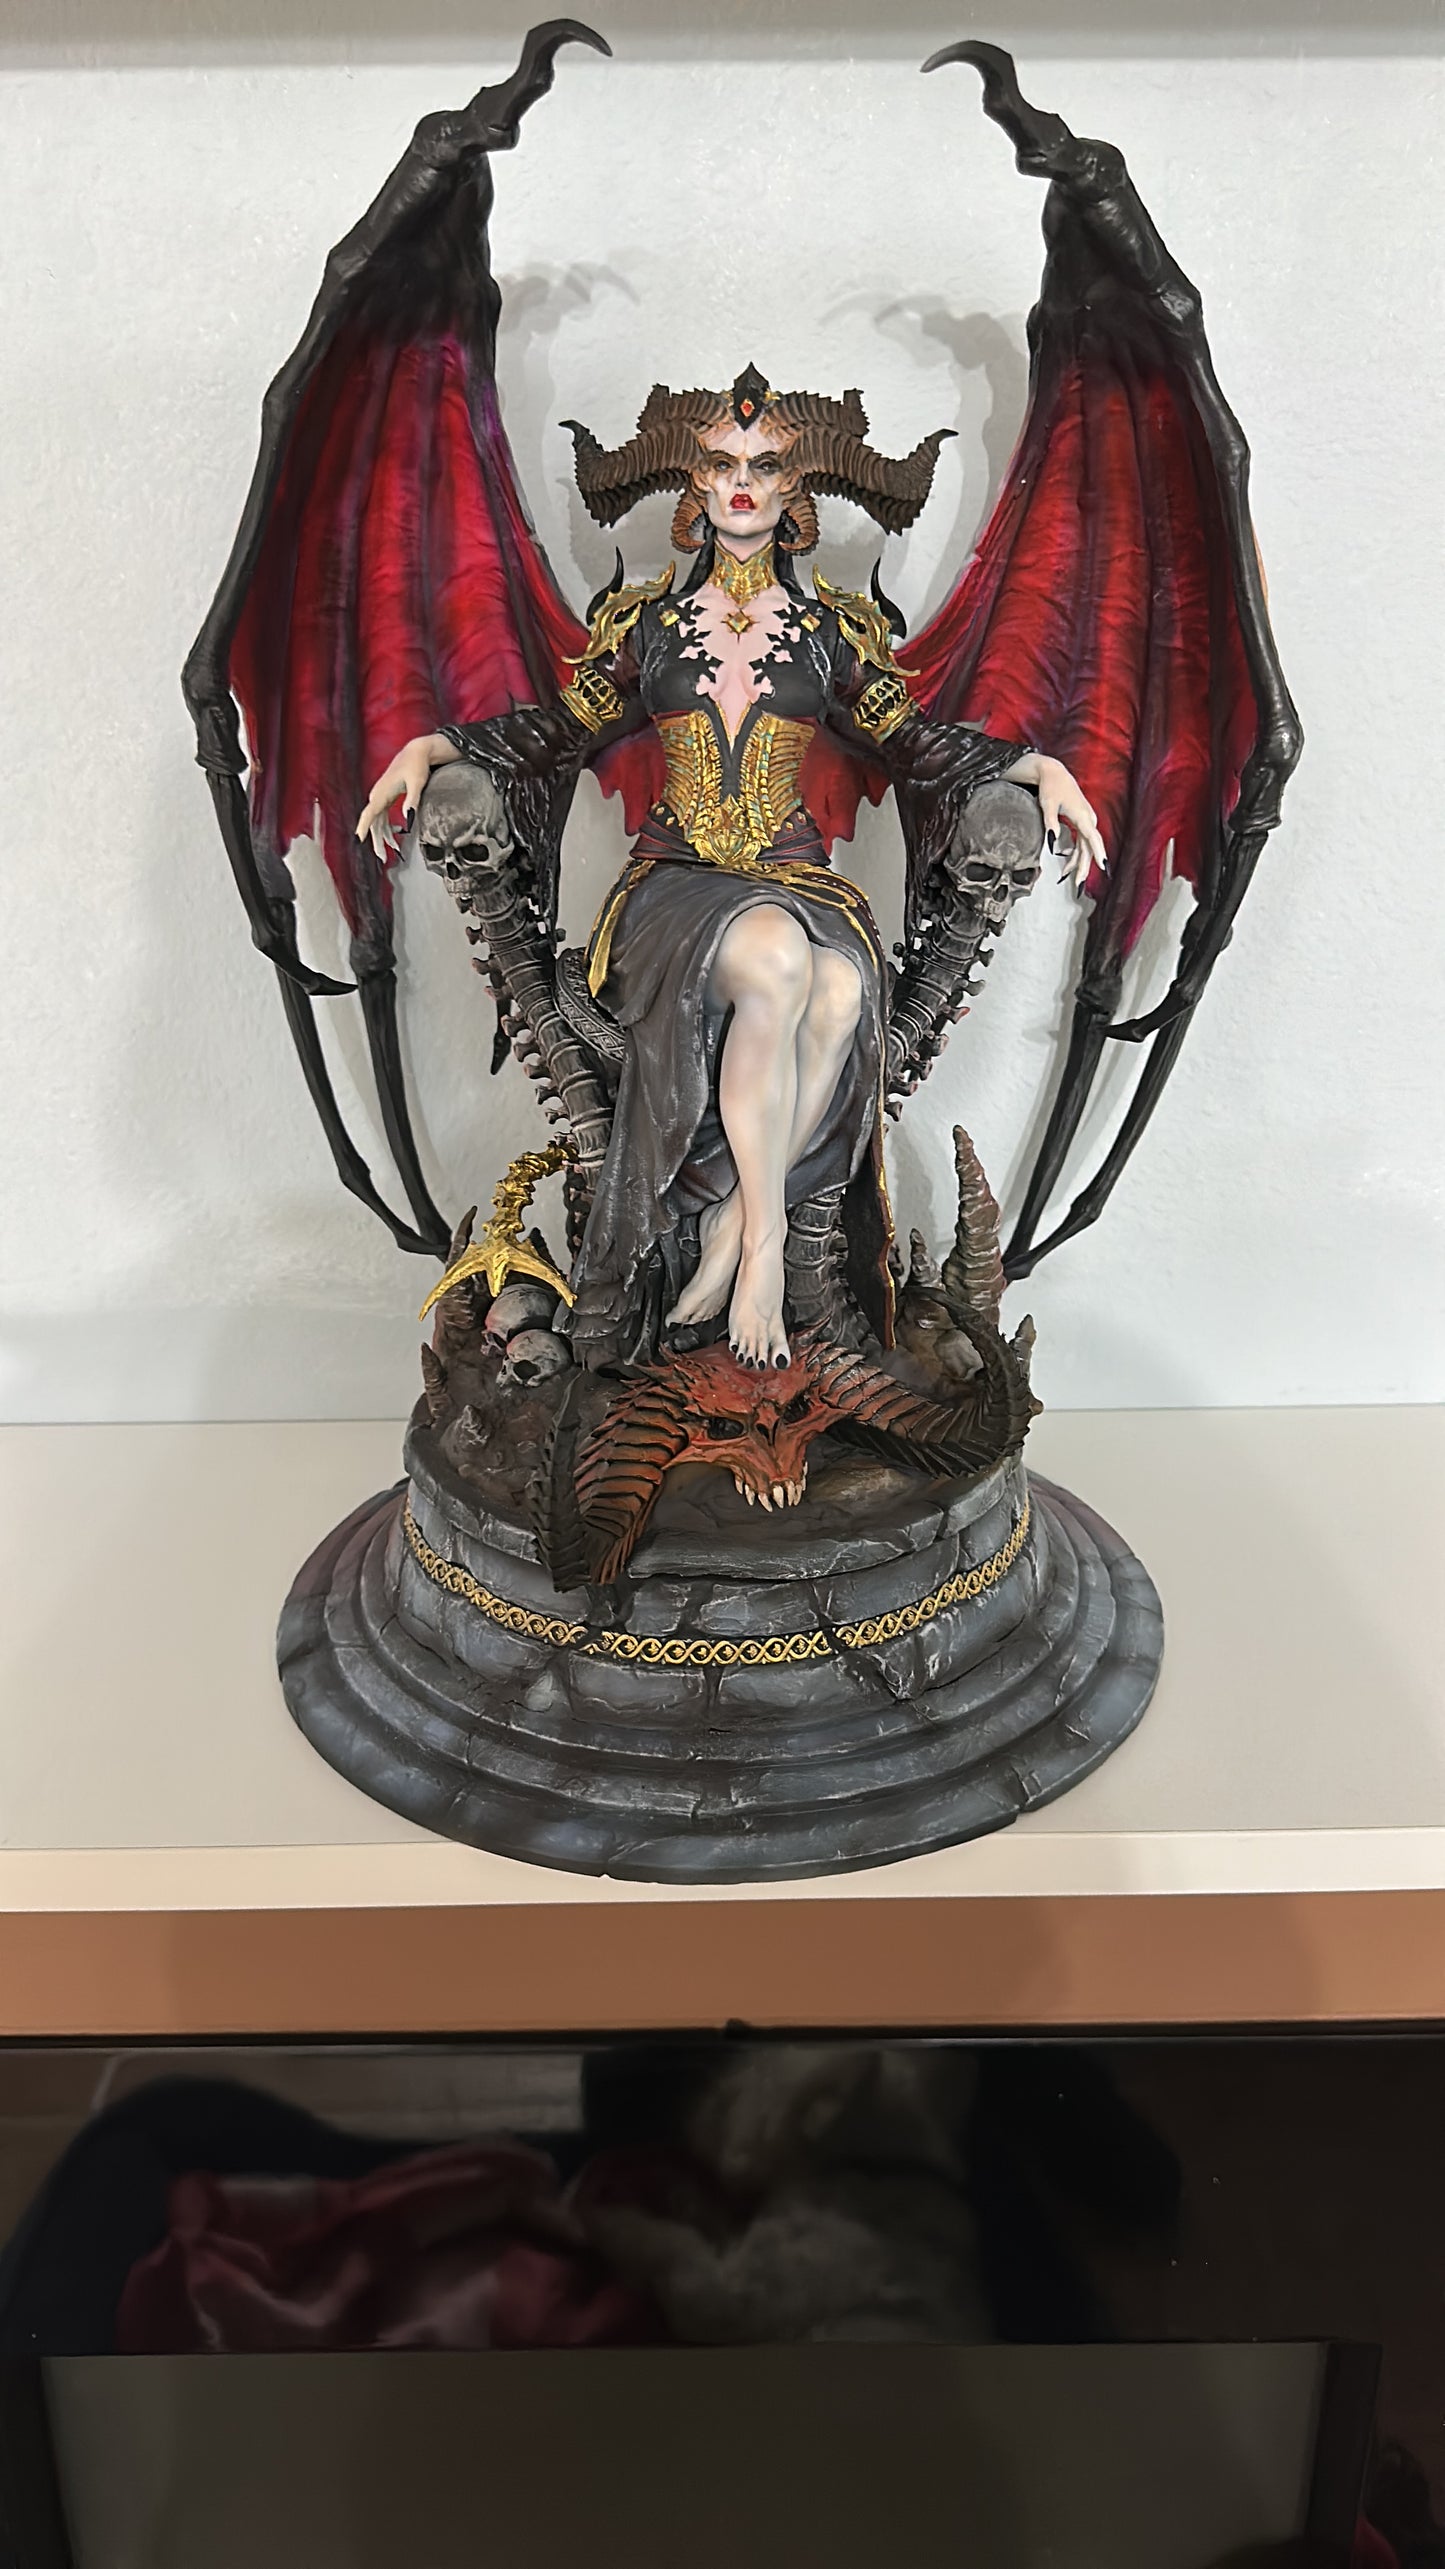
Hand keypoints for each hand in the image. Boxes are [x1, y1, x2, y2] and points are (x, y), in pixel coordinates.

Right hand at [356, 736, 438, 858]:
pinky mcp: (385, 798)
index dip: (363, 827)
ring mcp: (380, 797)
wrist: (416, 753)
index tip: (359, 839)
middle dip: (376, 840)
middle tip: (382, 857)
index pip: (369, 813)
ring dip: (382, 838)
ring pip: (377, 822)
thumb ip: (412, 801)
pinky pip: (382, 817)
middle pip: (372, 822)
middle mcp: (377, 795)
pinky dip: (386, 829)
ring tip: (389, 853)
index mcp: (382, 792)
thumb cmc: (417, 766)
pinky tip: (394, 838)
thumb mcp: (418, 783)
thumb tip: (408, 819)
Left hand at [1034, 755, 1106, 891]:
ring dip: (1079, 863)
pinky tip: (1068, 866)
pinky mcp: (1082, 821)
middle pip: (1090, 847)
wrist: (1054, 773)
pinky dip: (1076, 854)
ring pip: (1086, 847)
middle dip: (1084, 866)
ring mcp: (1086, 820)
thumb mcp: (1047, 805)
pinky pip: (1082, 842)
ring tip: (1070, 879)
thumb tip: (1052, 844)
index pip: (1093, 838)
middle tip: (1077, 884)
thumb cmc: (1051, 787)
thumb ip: (1050, 824)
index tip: (1103, 866)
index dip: (1099, 853)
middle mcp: (1088, 819)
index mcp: (1082, 815)